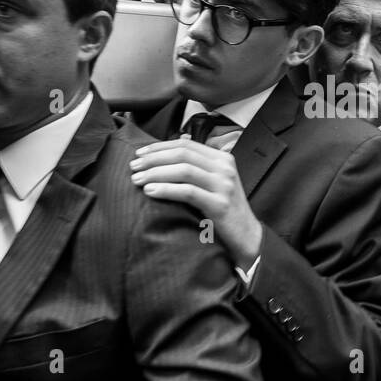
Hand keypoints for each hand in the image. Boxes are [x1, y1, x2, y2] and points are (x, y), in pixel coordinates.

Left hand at [131, 137, 262, 270]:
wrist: (247, 236)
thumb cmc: (224, 210)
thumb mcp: (214, 183)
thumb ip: (197, 167)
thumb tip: (169, 149)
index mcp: (222, 158)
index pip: (186, 144)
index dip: (160, 147)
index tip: (139, 154)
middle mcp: (225, 168)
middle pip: (183, 154)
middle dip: (154, 159)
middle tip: (133, 167)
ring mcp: (224, 185)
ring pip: (184, 170)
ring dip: (156, 173)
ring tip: (137, 180)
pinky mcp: (220, 204)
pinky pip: (188, 192)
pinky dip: (166, 189)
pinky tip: (150, 191)